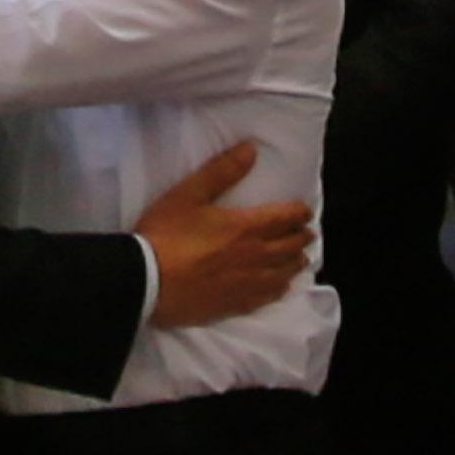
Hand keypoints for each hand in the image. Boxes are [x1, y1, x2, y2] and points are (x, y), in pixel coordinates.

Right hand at [138, 143, 313, 327]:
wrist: (147, 281)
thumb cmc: (166, 235)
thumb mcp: (189, 194)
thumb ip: (222, 171)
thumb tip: (251, 150)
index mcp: (246, 227)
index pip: (286, 217)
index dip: (300, 212)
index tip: (305, 210)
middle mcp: (255, 256)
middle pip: (291, 246)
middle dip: (302, 237)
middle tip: (307, 232)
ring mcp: (248, 283)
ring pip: (285, 273)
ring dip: (296, 262)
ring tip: (300, 258)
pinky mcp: (236, 304)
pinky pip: (269, 296)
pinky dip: (280, 288)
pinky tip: (281, 287)